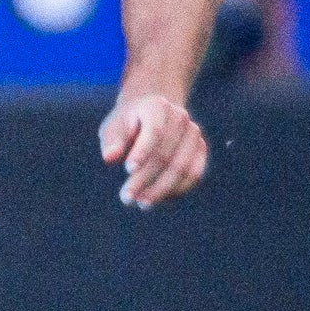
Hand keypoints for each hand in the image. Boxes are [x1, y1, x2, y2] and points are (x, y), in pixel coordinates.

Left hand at [99, 93, 207, 209]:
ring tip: (142, 204)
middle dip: (145, 179)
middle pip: (166, 154)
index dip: (143, 152)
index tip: (127, 171)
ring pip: (183, 167)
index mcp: (158, 107)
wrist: (151, 113)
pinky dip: (177, 189)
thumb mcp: (114, 126)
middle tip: (127, 198)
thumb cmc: (127, 123)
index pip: (154, 131)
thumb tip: (109, 158)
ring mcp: (194, 134)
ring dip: (162, 189)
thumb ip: (112, 141)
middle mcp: (181, 118)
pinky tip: (159, 199)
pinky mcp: (200, 150)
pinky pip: (194, 174)